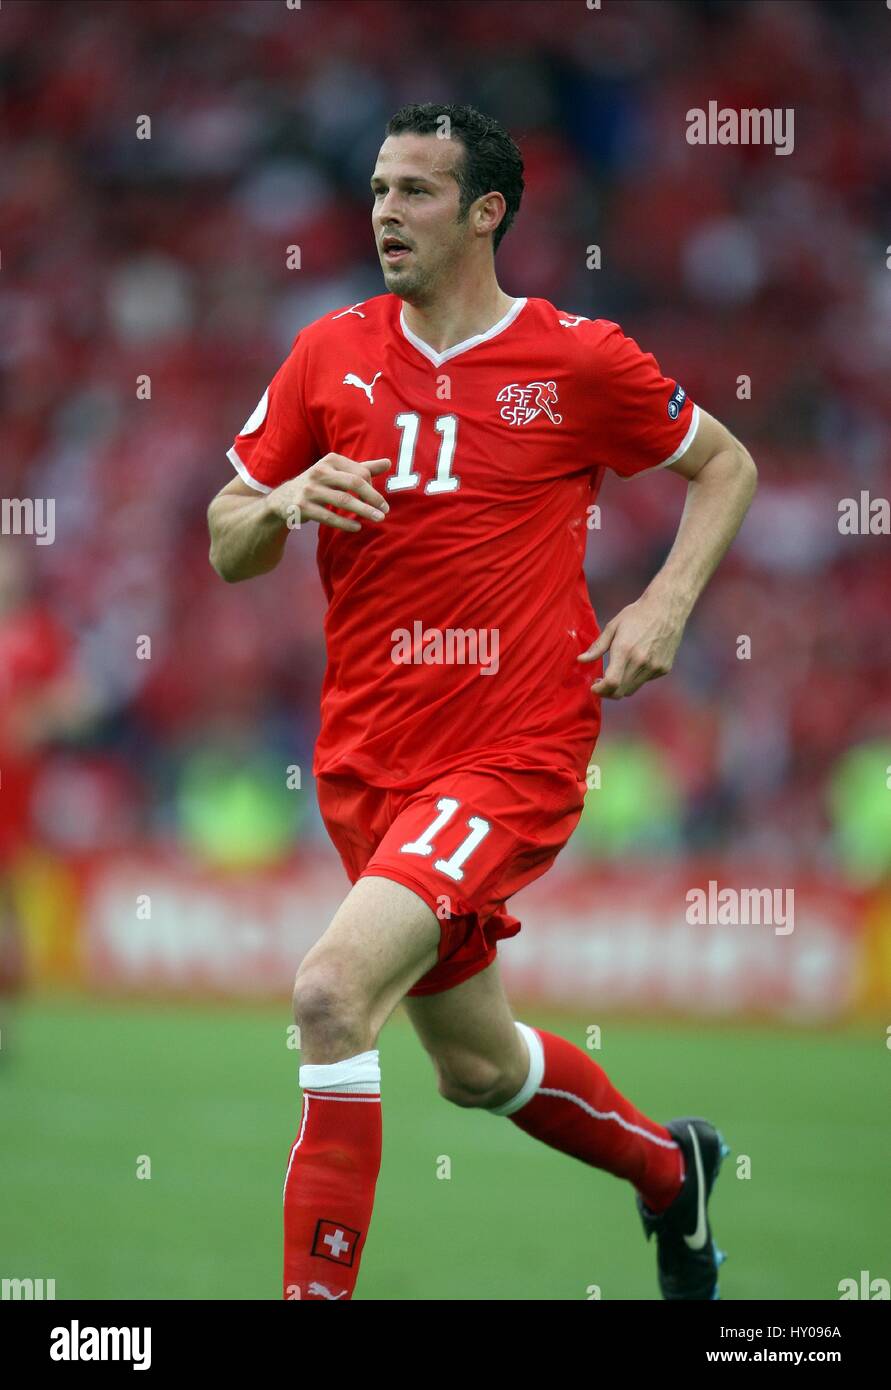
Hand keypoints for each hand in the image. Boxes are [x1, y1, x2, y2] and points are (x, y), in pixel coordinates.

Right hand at [268, 454, 392, 532]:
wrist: (284, 499)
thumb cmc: (319, 485)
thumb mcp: (338, 473)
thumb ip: (363, 468)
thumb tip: (388, 462)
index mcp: (331, 460)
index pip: (360, 472)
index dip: (372, 487)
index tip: (376, 500)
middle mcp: (319, 471)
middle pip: (354, 482)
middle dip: (373, 497)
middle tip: (386, 510)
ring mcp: (309, 489)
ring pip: (343, 500)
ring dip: (364, 511)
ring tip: (378, 519)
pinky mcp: (302, 507)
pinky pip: (328, 516)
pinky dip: (345, 523)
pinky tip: (357, 527)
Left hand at [577, 590, 686, 697]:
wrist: (667, 609)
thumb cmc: (636, 615)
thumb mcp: (613, 627)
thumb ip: (597, 647)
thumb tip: (580, 660)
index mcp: (625, 650)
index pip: (612, 683)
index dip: (600, 690)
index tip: (594, 687)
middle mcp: (641, 661)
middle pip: (620, 691)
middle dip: (607, 692)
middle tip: (600, 682)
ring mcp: (654, 667)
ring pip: (632, 689)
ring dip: (621, 686)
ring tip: (616, 672)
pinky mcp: (663, 668)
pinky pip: (644, 681)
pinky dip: (635, 678)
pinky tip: (635, 663)